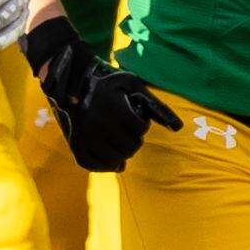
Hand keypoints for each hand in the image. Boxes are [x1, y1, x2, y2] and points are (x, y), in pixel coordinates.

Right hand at [22, 13, 170, 172]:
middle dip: (133, 139)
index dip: (141, 124)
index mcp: (114, 107)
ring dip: (122, 153)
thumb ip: (156, 104)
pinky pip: (95, 166)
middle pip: (130, 148)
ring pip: (115, 160)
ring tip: (117, 139)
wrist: (71, 83)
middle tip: (125, 129)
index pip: (140, 130)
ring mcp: (84, 137)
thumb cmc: (107, 83)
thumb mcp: (132, 85)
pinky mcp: (75, 146)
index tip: (133, 116)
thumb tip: (179, 127)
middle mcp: (98, 124)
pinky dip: (105, 165)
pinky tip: (110, 155)